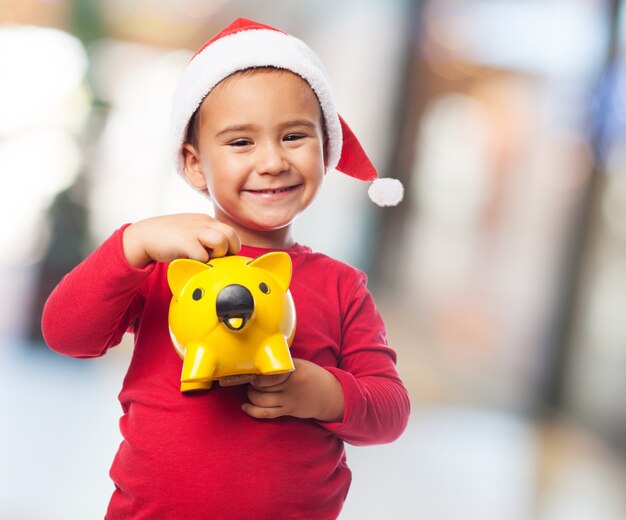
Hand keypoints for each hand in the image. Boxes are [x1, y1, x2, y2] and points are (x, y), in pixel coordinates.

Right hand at [122, 213, 239, 267]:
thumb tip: (224, 255)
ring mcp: (194, 231)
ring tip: (205, 259)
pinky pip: (203, 255)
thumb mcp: (193, 231)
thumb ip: (208, 238)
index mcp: (207, 220)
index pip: (231, 232)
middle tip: (217, 259)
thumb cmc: (170, 238)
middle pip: (231, 235)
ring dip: (217, 255)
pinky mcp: (185, 241)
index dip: (231, 247)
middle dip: (230, 251)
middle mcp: (203, 223)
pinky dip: (201, 262)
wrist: (145, 235)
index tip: (222, 256)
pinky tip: (192, 262)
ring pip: (221, 242)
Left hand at [242, 358, 344, 421]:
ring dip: (251, 396)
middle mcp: (291, 385)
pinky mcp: (288, 411)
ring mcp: (289, 400)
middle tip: (250, 380)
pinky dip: (253, 411)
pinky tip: (245, 406)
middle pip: (263, 386)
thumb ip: (283, 364)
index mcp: (294, 370)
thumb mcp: (301, 364)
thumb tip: (261, 361)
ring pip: (262, 400)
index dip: (258, 374)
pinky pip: (267, 413)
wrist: (329, 395)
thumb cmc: (313, 376)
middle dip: (252, 384)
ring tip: (251, 391)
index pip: (270, 373)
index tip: (253, 371)